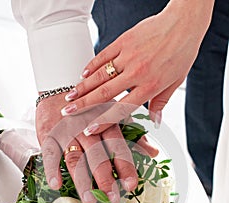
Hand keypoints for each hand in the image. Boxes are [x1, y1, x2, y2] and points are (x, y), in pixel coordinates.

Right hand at [36, 95, 157, 202]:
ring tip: (89, 199)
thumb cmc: (93, 107)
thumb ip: (134, 136)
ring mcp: (67, 132)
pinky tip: (56, 185)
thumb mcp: (116, 116)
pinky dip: (52, 169)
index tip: (131, 185)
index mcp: (107, 123)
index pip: (118, 147)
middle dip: (105, 179)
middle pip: (97, 156)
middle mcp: (88, 128)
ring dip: (82, 180)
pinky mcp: (49, 135)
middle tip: (112, 198)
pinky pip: (49, 154)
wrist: (61, 88)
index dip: (125, 167)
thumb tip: (154, 152)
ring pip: (75, 158)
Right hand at [61, 0, 213, 132]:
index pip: (122, 109)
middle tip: (68, 112)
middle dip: (84, 105)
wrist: (184, 23)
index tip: (89, 128)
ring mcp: (129, 56)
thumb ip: (161, 102)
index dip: (103, 121)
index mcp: (150, 87)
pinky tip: (82, 74)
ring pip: (100, 75)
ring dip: (83, 87)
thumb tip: (154, 121)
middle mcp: (137, 73)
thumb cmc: (182, 53)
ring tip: (69, 96)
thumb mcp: (175, 82)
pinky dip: (92, 65)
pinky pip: (104, 55)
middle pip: (105, 93)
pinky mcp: (124, 41)